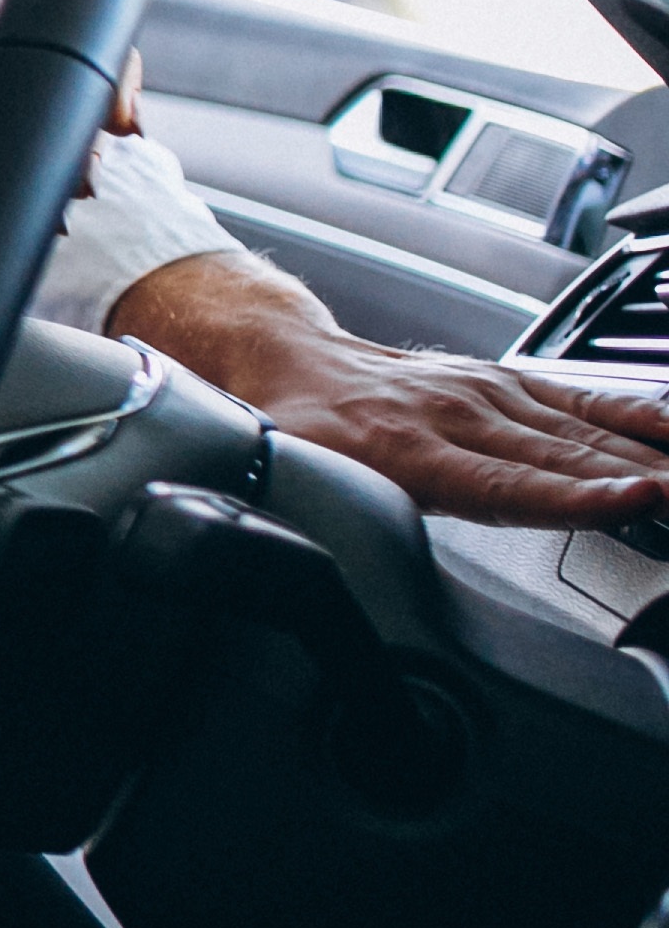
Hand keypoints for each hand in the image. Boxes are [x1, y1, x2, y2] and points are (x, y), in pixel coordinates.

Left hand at [114, 250, 668, 525]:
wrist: (294, 359)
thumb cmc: (303, 430)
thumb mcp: (302, 487)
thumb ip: (335, 526)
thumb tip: (325, 567)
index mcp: (409, 450)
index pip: (510, 483)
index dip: (579, 498)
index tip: (639, 501)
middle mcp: (460, 415)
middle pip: (570, 457)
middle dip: (648, 482)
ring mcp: (490, 393)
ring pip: (587, 428)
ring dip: (655, 453)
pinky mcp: (511, 381)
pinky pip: (585, 398)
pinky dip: (639, 414)